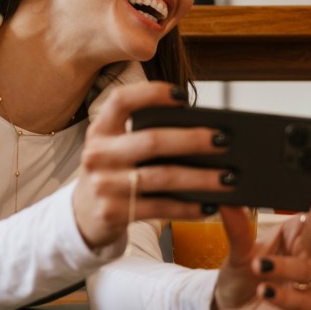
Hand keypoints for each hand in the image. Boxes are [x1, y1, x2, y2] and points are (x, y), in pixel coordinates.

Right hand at [72, 81, 228, 248]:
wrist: (82, 215)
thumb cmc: (114, 172)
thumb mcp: (117, 148)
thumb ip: (146, 135)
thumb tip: (204, 133)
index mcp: (101, 130)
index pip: (122, 100)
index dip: (151, 94)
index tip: (182, 96)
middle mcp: (98, 154)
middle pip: (152, 141)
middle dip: (193, 139)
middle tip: (224, 141)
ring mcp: (104, 185)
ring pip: (161, 177)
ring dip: (200, 178)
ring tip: (229, 178)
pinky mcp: (113, 213)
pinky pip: (160, 208)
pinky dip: (188, 207)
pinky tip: (211, 205)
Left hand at [211, 190, 310, 309]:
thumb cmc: (241, 276)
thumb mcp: (237, 251)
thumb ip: (238, 228)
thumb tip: (227, 202)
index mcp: (294, 237)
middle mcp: (305, 258)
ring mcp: (305, 284)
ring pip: (306, 271)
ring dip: (284, 266)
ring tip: (258, 265)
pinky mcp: (301, 308)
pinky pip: (299, 301)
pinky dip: (282, 295)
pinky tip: (264, 290)